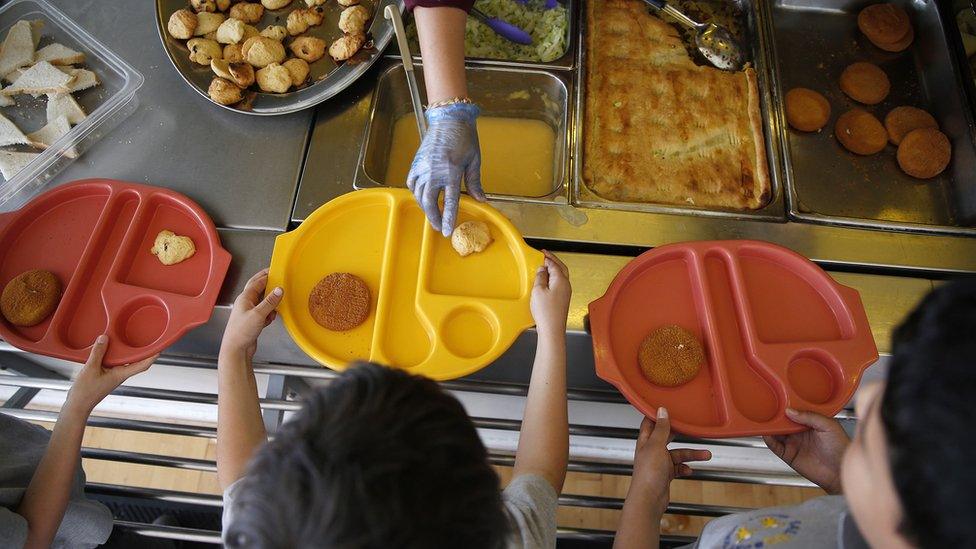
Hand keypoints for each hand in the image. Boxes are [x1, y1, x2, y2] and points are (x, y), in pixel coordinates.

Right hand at [65, 335, 155, 414]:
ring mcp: (114, 375)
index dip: (152, 356)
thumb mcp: (91, 369)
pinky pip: (113, 362)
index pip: (142, 365)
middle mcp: (120, 374)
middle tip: (146, 338)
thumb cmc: (85, 391)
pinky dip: (113, 354)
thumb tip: (105, 338)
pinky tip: (107, 347)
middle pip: (135, 361)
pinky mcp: (106, 375)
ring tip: (128, 338)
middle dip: (141, 350)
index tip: (160, 348)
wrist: (78, 405)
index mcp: (121, 374)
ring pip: (123, 361)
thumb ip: (98, 353)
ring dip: (126, 351)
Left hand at [221, 269, 281, 360]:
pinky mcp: (253, 321)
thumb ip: (270, 301)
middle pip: (258, 289)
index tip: (276, 270)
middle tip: (278, 279)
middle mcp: (246, 303)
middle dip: (268, 285)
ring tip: (277, 304)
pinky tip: (271, 318)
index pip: (257, 282)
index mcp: (245, 298)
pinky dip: (269, 313)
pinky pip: (264, 312)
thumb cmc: (242, 332)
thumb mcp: (259, 314)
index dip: (266, 275)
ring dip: (271, 302)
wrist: (236, 349)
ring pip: (263, 301)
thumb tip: (279, 289)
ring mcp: (249, 312)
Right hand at [407, 102, 483, 236]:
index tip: (447, 231)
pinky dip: (416, 192)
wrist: (449, 118)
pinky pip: (412, 183)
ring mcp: (422, 167)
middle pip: (429, 202)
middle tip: (438, 227)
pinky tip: (422, 197)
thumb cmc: (464, 137)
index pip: (449, 202)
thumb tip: (482, 200)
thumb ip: (475, 182)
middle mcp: (434, 171)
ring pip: (419, 194)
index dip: (448, 219)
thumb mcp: (474, 160)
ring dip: (425, 207)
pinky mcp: (416, 162)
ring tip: (432, 214)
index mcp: (451, 171)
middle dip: (434, 217)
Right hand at [530, 251, 571, 335]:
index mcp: (561, 280)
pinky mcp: (562, 300)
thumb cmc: (546, 312)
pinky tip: (546, 282)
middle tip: (546, 256)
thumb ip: (540, 277)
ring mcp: (565, 293)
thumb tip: (542, 269)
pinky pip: (559, 284)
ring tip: (544, 267)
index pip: (555, 264)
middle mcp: (566, 285)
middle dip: (553, 261)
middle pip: (561, 268)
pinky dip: (553, 278)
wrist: (552, 329)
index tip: (542, 253)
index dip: (548, 257)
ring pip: (561, 276)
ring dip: (553, 269)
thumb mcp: (538, 290)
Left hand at [628, 408, 711, 517]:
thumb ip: (661, 429)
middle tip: (692, 427)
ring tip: (706, 455)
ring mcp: (658, 463)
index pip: (650, 423)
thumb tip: (661, 410)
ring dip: (691, 455)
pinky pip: (678, 467)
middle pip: (667, 437)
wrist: (649, 499)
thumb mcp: (656, 446)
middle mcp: (651, 450)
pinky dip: (685, 468)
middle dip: (682, 434)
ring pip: (677, 454)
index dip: (659, 415)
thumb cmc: (649, 473)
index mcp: (645, 441)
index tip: (671, 408)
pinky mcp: (665, 474)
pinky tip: (690, 470)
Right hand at [763, 408, 848, 493]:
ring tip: (764, 421)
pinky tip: (767, 435)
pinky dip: (769, 440)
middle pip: (783, 422)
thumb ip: (810, 416)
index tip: (779, 402)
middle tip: (768, 410)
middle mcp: (800, 432)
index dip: (786, 407)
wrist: (840, 471)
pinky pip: (775, 446)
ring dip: (770, 428)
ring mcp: (794, 443)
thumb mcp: (829, 426)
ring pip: (777, 433)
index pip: (794, 412)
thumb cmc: (841, 448)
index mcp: (810, 423)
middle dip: (775, 417)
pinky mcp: (788, 455)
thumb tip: (791, 411)